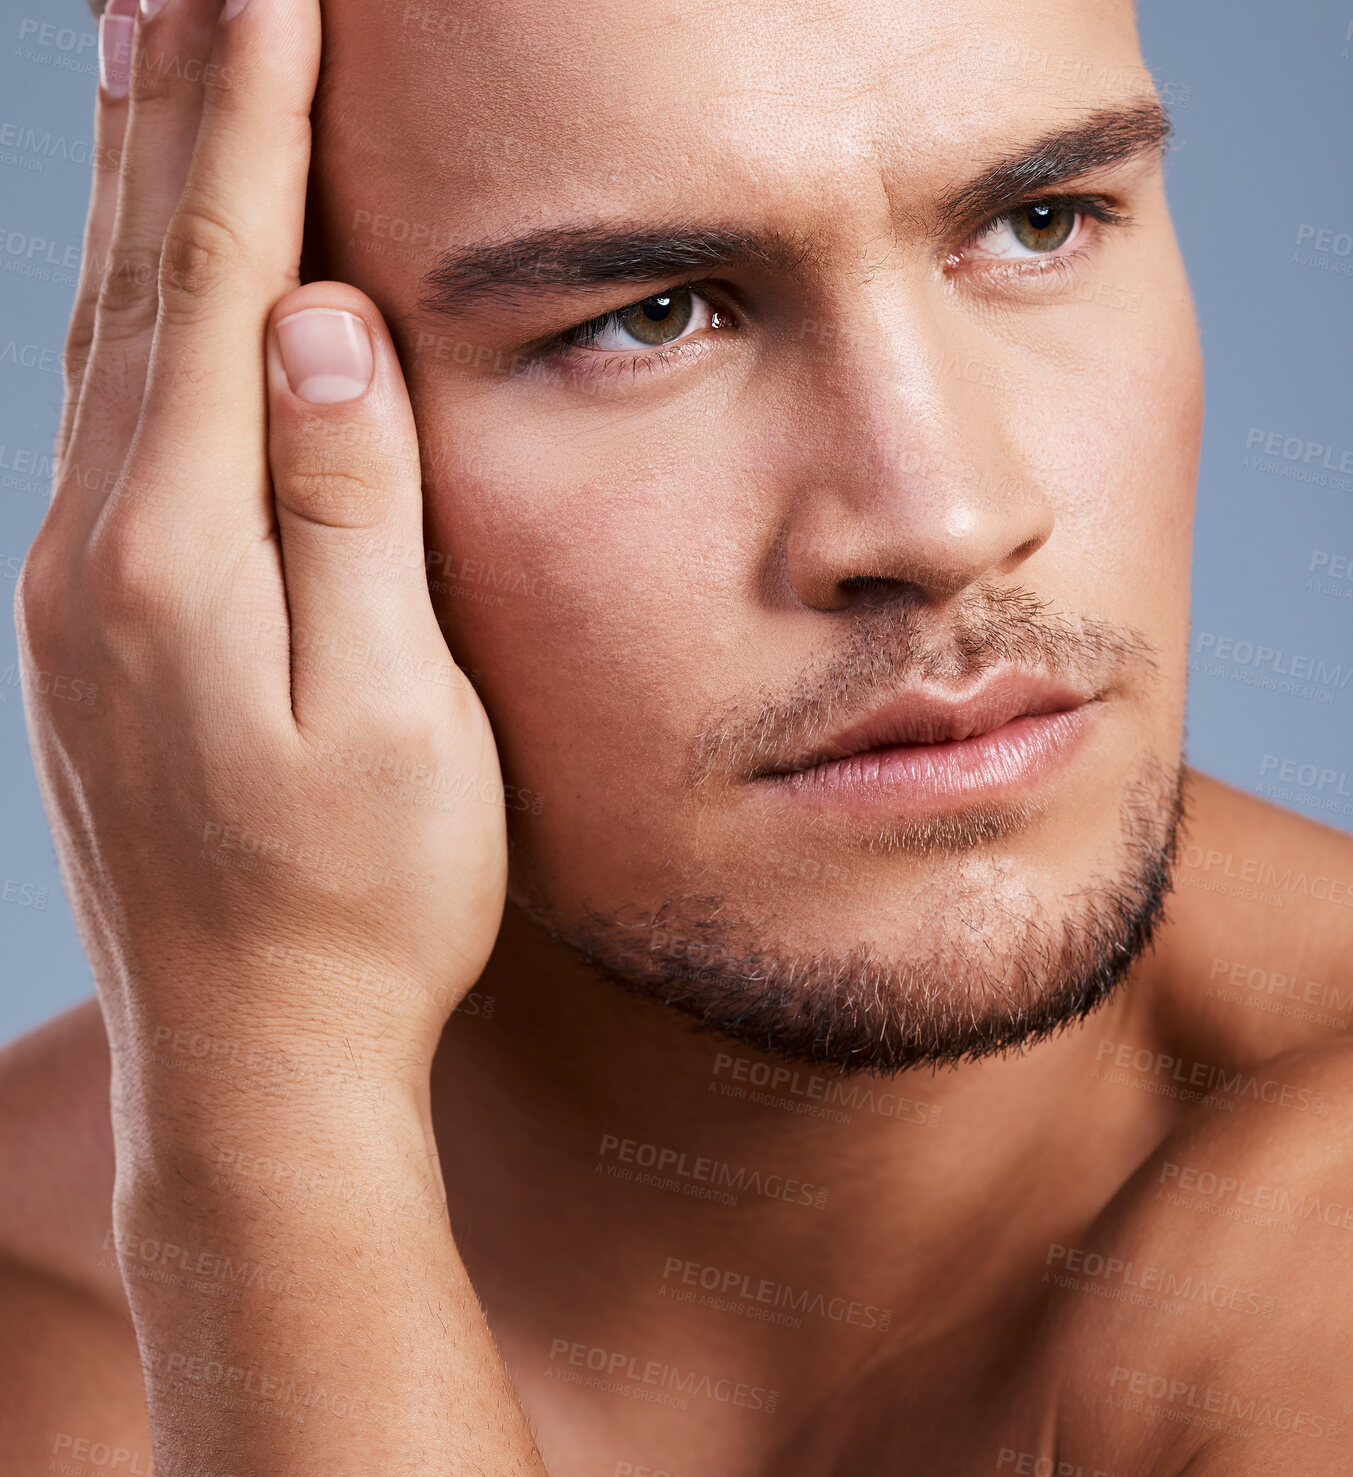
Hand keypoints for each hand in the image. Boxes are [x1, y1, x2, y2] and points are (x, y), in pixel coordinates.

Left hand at [16, 0, 505, 1095]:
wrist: (254, 1057)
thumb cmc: (365, 901)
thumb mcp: (396, 712)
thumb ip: (350, 505)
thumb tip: (318, 320)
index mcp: (177, 555)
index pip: (218, 280)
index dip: (243, 116)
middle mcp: (95, 552)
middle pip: (134, 283)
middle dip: (169, 106)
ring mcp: (78, 593)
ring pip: (106, 347)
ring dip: (134, 193)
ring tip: (152, 61)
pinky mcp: (94, 631)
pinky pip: (107, 426)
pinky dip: (131, 313)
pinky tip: (147, 278)